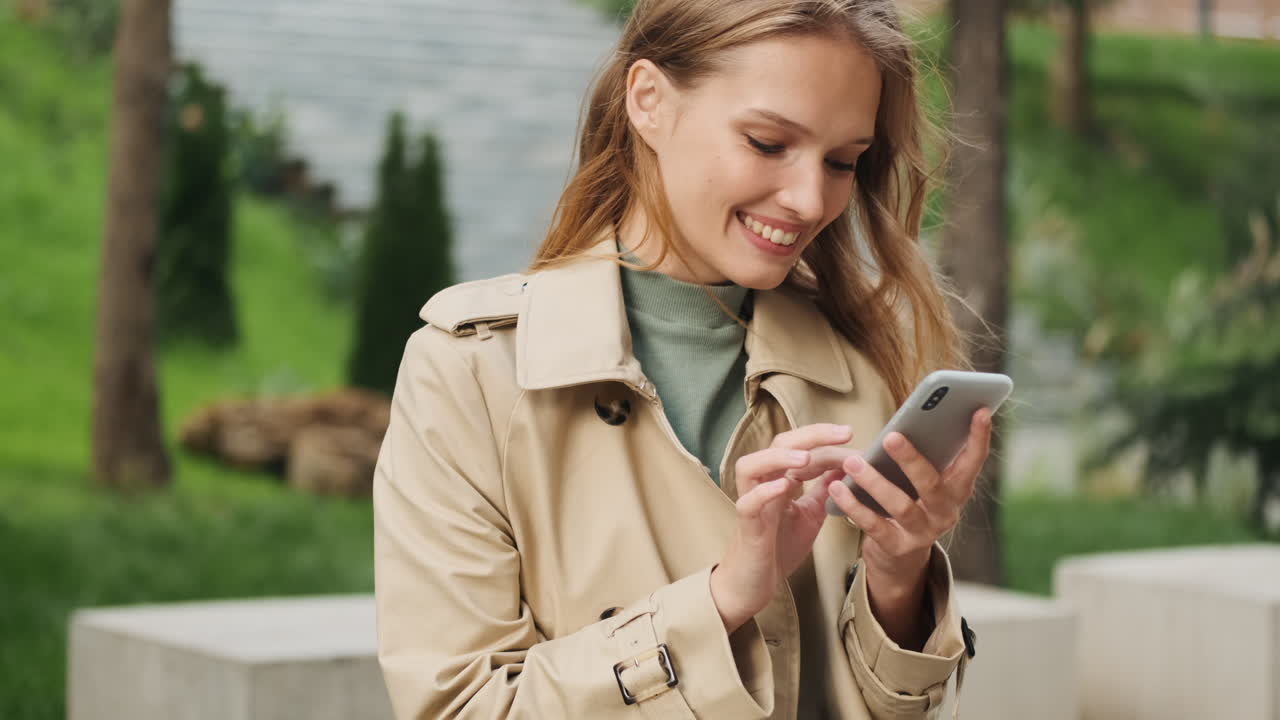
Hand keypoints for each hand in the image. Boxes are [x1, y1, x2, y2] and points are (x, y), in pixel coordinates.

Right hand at [710, 424, 857, 632]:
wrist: (754, 584)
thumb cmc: (778, 547)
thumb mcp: (811, 514)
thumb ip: (824, 489)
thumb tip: (845, 464)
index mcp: (780, 478)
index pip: (799, 445)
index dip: (825, 438)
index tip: (852, 436)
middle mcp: (762, 484)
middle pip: (777, 444)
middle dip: (811, 435)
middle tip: (843, 434)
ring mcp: (751, 503)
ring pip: (750, 466)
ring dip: (778, 457)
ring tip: (805, 457)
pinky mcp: (746, 526)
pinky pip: (748, 503)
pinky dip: (764, 492)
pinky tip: (785, 486)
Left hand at [826, 408, 993, 644]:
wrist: (899, 556)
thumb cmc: (910, 501)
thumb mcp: (922, 481)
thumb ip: (924, 455)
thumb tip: (916, 417)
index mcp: (956, 490)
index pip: (973, 461)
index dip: (979, 437)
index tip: (980, 409)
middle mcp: (945, 512)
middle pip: (932, 484)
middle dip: (912, 459)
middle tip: (891, 436)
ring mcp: (923, 532)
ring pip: (901, 506)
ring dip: (875, 482)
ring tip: (853, 463)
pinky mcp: (897, 547)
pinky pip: (874, 525)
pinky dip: (855, 506)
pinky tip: (838, 489)